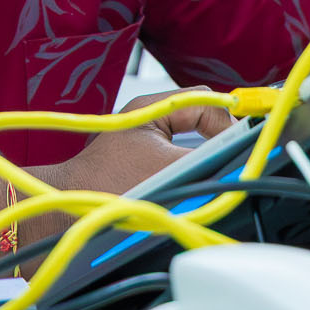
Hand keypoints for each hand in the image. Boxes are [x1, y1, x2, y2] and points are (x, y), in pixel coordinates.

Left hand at [49, 87, 233, 198]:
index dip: (227, 123)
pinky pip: (181, 159)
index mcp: (152, 107)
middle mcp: (149, 118)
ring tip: (217, 175)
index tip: (240, 148)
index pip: (205, 100)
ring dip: (207, 158)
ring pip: (194, 141)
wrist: (69, 209)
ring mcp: (146, 140)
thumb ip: (205, 158)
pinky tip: (196, 188)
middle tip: (234, 162)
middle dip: (220, 140)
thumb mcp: (165, 169)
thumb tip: (237, 158)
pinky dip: (192, 172)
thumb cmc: (104, 185)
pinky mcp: (143, 162)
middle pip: (202, 118)